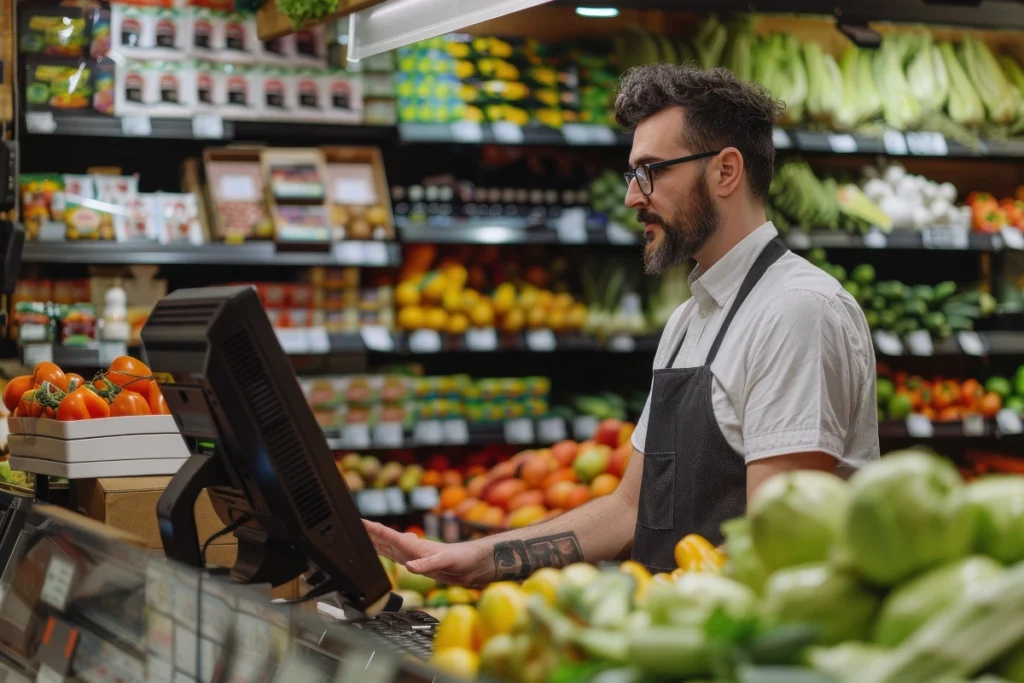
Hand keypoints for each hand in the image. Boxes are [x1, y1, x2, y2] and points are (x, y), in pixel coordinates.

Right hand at [363, 520, 490, 586]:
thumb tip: (409, 566)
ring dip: (375, 541)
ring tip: (362, 537)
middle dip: (369, 532)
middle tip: (352, 526)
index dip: (372, 529)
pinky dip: (386, 553)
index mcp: (414, 547)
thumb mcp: (446, 563)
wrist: (475, 565)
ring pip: (389, 547)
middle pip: (385, 539)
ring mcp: (415, 556)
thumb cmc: (464, 559)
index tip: (358, 522)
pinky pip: (397, 556)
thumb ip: (428, 564)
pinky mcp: (420, 564)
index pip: (388, 536)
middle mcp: (412, 549)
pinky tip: (384, 553)